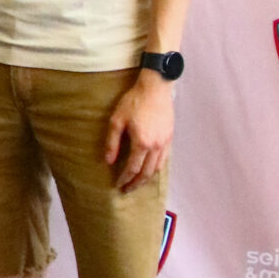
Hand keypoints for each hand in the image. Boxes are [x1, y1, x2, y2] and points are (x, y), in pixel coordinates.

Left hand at [103, 70, 174, 190]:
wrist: (155, 88)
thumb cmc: (134, 101)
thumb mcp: (117, 120)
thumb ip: (112, 142)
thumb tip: (109, 161)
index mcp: (142, 142)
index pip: (133, 168)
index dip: (125, 179)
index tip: (118, 185)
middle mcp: (156, 145)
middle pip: (146, 173)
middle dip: (136, 183)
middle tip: (127, 189)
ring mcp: (165, 142)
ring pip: (157, 168)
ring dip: (147, 178)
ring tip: (137, 182)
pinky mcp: (170, 137)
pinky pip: (164, 159)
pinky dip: (156, 168)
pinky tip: (149, 169)